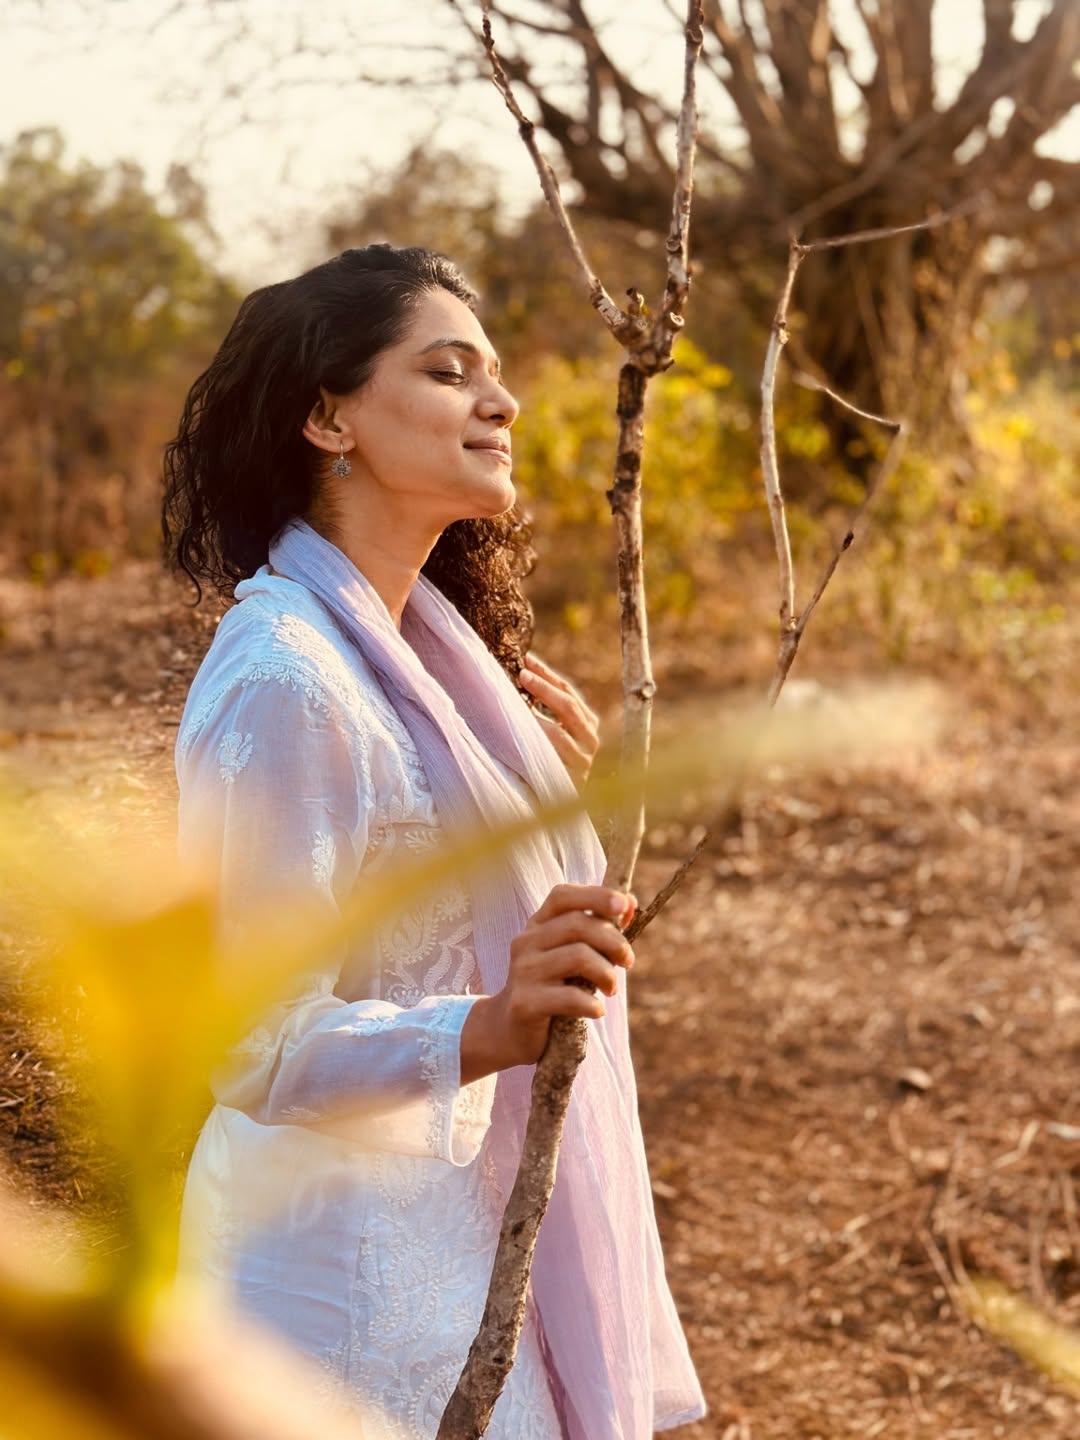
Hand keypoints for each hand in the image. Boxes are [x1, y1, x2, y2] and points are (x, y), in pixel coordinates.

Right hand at [460, 883, 635, 1081]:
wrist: (509, 1029)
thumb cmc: (550, 986)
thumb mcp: (569, 953)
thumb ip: (598, 928)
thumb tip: (631, 903)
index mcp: (537, 925)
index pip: (562, 896)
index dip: (596, 895)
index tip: (624, 905)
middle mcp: (526, 942)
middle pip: (577, 925)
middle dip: (614, 941)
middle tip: (628, 961)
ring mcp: (523, 972)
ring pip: (578, 957)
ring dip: (607, 973)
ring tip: (612, 989)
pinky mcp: (525, 1003)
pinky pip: (571, 997)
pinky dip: (593, 1004)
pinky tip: (597, 1011)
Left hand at [518, 652, 599, 787]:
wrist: (552, 805)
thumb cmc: (546, 761)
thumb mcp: (548, 733)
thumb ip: (542, 710)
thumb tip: (520, 677)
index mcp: (587, 722)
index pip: (568, 692)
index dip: (548, 675)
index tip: (527, 660)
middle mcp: (590, 738)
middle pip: (569, 706)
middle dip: (544, 688)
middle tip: (522, 674)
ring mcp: (584, 758)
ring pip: (559, 732)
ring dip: (536, 715)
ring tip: (517, 701)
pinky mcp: (573, 777)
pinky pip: (552, 755)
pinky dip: (537, 741)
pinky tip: (521, 730)